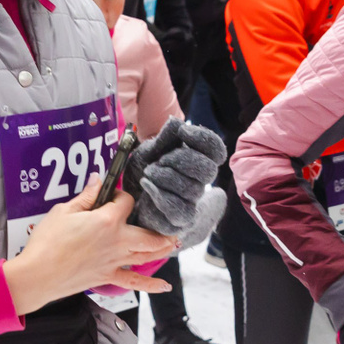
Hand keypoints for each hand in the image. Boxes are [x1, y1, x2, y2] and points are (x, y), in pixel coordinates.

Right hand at [3, 179, 179, 316]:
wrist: (38, 274)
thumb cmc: (47, 242)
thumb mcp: (64, 211)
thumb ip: (85, 197)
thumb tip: (97, 180)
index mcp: (107, 221)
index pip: (126, 201)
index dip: (121, 195)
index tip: (112, 196)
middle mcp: (117, 241)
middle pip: (149, 233)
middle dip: (161, 227)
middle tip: (169, 222)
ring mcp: (115, 261)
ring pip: (147, 254)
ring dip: (163, 248)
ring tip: (174, 242)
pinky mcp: (107, 276)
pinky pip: (134, 282)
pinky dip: (151, 285)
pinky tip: (164, 286)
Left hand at [124, 117, 226, 236]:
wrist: (127, 200)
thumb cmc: (143, 172)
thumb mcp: (150, 150)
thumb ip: (164, 138)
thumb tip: (175, 122)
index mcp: (196, 161)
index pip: (216, 150)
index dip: (203, 138)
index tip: (182, 131)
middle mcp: (198, 182)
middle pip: (208, 170)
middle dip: (182, 159)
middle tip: (161, 159)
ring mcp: (191, 203)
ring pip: (191, 189)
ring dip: (165, 177)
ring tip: (148, 172)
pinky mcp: (178, 220)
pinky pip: (178, 209)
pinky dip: (159, 194)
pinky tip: (146, 185)